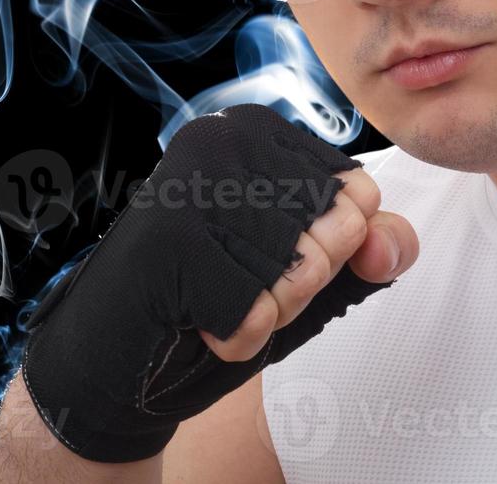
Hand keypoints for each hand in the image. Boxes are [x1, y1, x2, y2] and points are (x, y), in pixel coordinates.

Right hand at [20, 103, 417, 462]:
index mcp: (260, 131)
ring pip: (301, 271)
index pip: (361, 195)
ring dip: (267, 312)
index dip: (332, 250)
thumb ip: (374, 244)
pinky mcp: (167, 240)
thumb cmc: (216, 303)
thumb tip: (384, 243)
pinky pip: (256, 309)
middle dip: (300, 285)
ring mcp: (190, 184)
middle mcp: (223, 137)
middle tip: (235, 285)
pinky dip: (236, 336)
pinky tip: (194, 321)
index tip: (267, 256)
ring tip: (212, 300)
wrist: (112, 365)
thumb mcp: (312, 267)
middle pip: (337, 231)